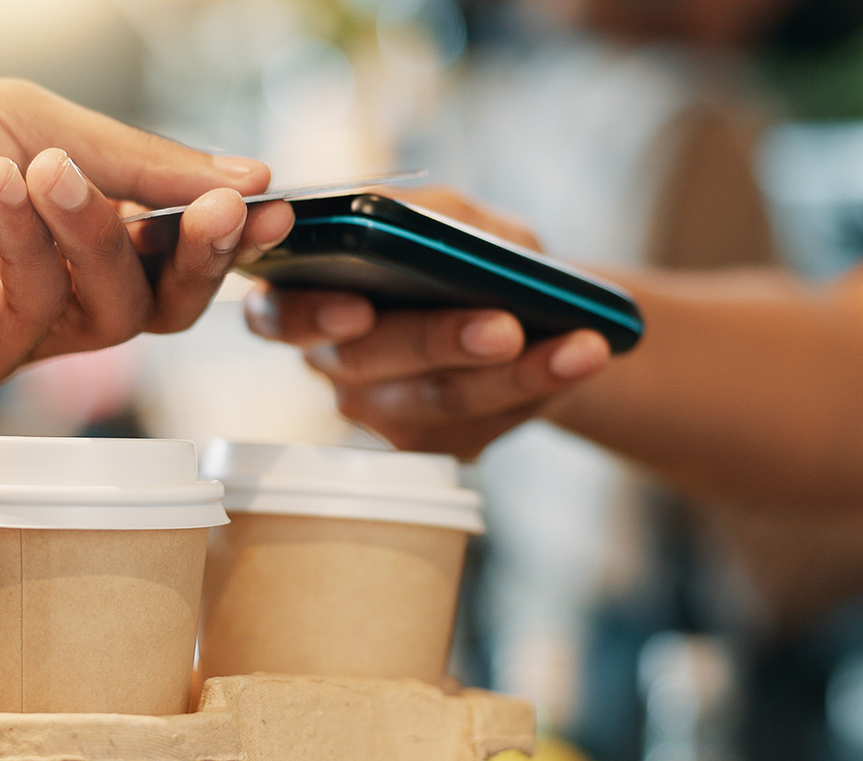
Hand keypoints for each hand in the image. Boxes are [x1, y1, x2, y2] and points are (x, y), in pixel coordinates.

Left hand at [0, 76, 293, 392]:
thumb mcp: (27, 117)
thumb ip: (137, 163)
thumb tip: (252, 181)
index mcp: (73, 217)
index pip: (174, 240)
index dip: (228, 231)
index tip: (275, 206)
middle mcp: (54, 280)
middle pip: (164, 301)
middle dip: (197, 255)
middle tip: (217, 213)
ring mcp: (14, 327)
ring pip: (114, 316)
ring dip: (98, 235)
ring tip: (48, 169)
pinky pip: (37, 319)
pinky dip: (28, 248)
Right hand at [243, 187, 611, 458]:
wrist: (524, 304)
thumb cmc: (465, 247)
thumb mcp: (450, 214)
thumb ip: (425, 215)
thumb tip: (414, 226)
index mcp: (307, 294)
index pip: (278, 314)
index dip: (310, 314)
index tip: (360, 307)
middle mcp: (332, 360)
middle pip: (370, 359)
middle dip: (440, 340)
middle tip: (504, 326)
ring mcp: (379, 411)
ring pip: (438, 399)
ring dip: (516, 371)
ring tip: (581, 343)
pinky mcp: (432, 443)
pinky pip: (484, 423)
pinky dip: (541, 385)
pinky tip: (583, 357)